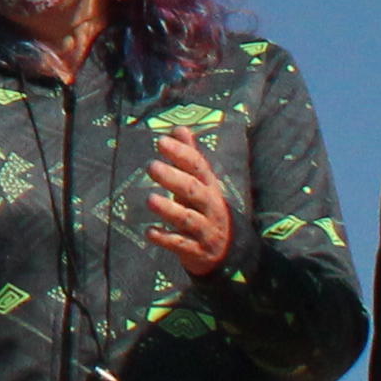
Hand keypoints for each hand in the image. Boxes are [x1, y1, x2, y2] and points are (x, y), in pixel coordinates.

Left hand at [142, 130, 235, 278]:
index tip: (161, 141)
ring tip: (150, 200)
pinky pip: (181, 245)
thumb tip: (180, 128)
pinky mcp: (196, 251)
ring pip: (188, 219)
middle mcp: (210, 207)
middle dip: (173, 179)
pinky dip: (165, 238)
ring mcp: (205, 230)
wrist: (230, 252)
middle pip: (193, 191)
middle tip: (151, 166)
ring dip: (169, 209)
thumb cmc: (206, 209)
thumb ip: (190, 157)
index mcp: (209, 187)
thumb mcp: (202, 184)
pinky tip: (150, 232)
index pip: (198, 167)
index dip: (182, 154)